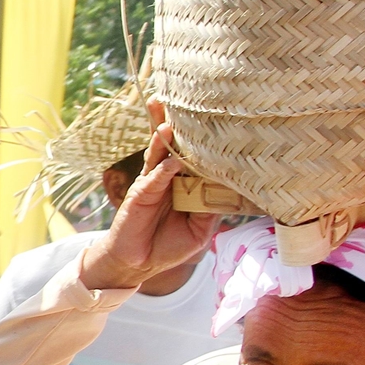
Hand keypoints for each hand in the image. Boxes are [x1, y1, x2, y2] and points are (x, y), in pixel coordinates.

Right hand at [79, 111, 221, 290]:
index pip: (197, 157)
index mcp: (186, 184)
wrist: (139, 263)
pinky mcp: (139, 194)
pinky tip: (170, 161)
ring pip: (159, 155)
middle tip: (179, 101)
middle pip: (174, 147)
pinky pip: (152, 179)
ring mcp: (153, 184)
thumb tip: (226, 190)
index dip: (204, 141)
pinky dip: (162, 170)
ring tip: (168, 122)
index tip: (215, 120)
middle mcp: (169, 178)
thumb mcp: (200, 231)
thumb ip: (210, 210)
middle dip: (175, 124)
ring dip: (163, 138)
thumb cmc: (168, 245)